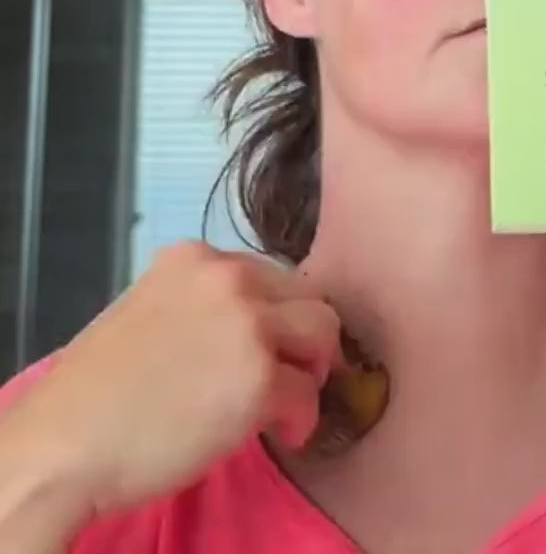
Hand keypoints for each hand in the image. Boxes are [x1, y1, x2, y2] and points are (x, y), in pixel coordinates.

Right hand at [0, 242, 343, 522]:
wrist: (64, 445)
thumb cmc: (95, 393)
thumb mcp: (148, 314)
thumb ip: (200, 308)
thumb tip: (249, 327)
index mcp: (195, 258)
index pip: (268, 275)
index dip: (277, 315)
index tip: (272, 345)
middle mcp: (229, 278)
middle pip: (306, 298)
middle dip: (304, 338)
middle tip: (293, 374)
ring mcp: (248, 325)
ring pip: (323, 334)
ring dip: (313, 370)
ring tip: (291, 401)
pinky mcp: (260, 378)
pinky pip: (308, 394)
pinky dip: (303, 418)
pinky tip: (285, 434)